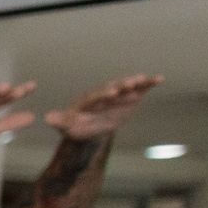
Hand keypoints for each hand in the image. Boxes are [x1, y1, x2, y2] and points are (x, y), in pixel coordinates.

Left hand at [45, 73, 161, 141]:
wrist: (89, 128)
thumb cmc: (76, 127)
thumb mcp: (66, 127)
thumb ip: (59, 122)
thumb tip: (47, 118)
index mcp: (88, 100)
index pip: (95, 96)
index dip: (102, 95)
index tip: (109, 93)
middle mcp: (104, 93)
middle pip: (113, 88)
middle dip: (120, 86)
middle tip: (130, 83)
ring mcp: (118, 93)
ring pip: (126, 86)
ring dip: (135, 82)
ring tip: (144, 80)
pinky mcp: (130, 96)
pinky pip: (140, 89)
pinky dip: (149, 83)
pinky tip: (160, 78)